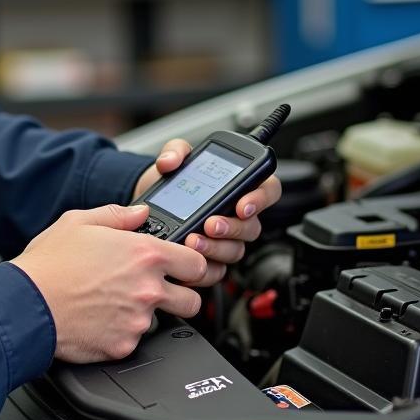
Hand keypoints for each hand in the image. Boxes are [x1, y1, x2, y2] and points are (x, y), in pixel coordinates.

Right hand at [12, 202, 207, 363]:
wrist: (25, 304)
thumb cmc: (48, 264)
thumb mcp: (78, 222)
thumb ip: (117, 214)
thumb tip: (140, 213)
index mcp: (144, 253)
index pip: (196, 263)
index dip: (191, 266)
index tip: (182, 268)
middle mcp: (147, 288)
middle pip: (193, 301)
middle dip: (180, 296)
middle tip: (156, 291)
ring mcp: (138, 320)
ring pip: (160, 322)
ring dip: (144, 314)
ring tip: (113, 303)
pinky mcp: (124, 346)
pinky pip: (133, 340)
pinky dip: (120, 333)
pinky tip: (98, 319)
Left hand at [132, 138, 282, 285]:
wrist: (151, 204)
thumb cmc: (174, 181)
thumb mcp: (174, 157)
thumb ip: (175, 150)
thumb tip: (170, 161)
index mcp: (241, 187)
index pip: (268, 191)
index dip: (260, 199)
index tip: (242, 204)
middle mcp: (239, 215)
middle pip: (252, 227)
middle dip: (232, 227)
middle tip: (211, 224)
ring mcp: (228, 239)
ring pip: (235, 250)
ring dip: (215, 247)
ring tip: (192, 239)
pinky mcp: (211, 258)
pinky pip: (217, 269)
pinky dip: (203, 267)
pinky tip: (187, 259)